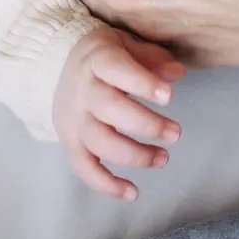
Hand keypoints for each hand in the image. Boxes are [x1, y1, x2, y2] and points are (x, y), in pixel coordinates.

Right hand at [51, 26, 186, 200]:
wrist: (59, 66)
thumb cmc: (105, 57)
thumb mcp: (127, 45)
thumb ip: (153, 58)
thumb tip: (178, 73)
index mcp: (97, 59)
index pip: (117, 70)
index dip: (143, 83)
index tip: (169, 96)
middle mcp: (82, 90)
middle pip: (110, 109)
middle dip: (146, 125)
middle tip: (176, 133)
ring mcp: (73, 119)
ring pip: (99, 142)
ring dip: (134, 155)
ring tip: (163, 158)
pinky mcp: (69, 142)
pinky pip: (84, 168)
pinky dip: (106, 185)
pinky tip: (132, 193)